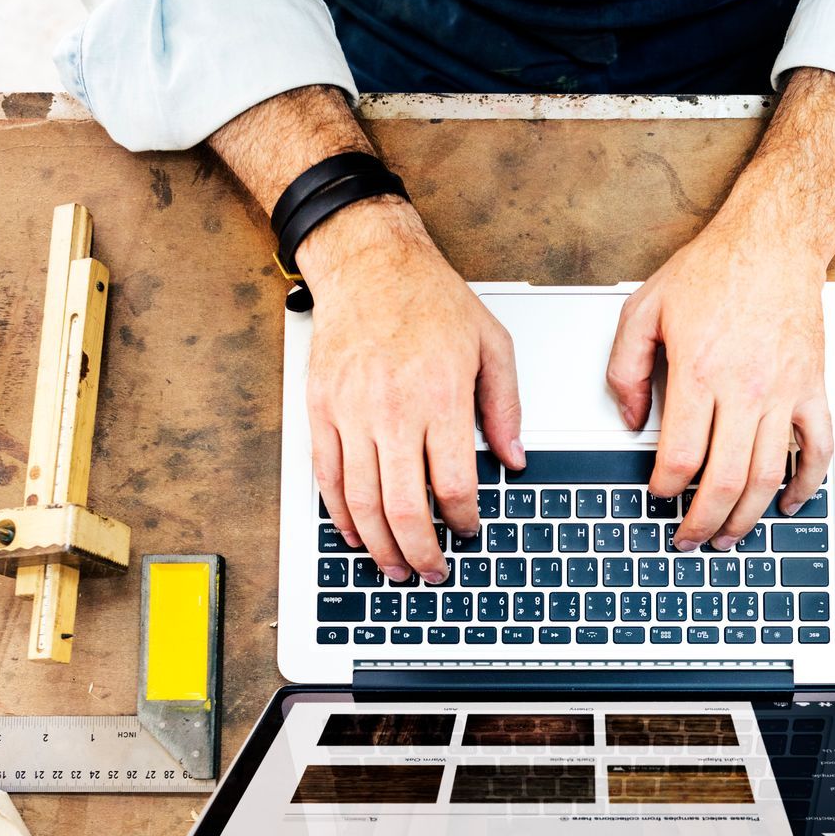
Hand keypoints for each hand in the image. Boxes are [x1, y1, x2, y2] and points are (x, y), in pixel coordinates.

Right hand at [298, 197, 524, 581]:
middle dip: (421, 551)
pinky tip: (354, 533)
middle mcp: (393, 410)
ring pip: (362, 502)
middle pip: (405, 507)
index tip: (467, 531)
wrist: (369, 264)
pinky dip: (340, 515)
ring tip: (394, 565)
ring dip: (380, 545)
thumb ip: (505, 407)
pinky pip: (327, 478)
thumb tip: (513, 460)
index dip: (463, 521)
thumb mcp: (490, 344)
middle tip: (432, 571)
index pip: (454, 484)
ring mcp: (351, 413)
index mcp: (440, 396)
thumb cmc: (429, 299)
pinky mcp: (321, 410)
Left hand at [606, 216, 833, 550]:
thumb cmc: (711, 270)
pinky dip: (807, 484)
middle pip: (726, 479)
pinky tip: (789, 505)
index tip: (657, 498)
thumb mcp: (643, 310)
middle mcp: (745, 387)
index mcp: (699, 372)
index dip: (665, 490)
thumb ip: (625, 371)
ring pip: (769, 474)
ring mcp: (785, 390)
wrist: (774, 237)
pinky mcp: (813, 387)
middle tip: (688, 540)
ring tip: (728, 538)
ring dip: (748, 517)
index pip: (680, 456)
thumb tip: (629, 422)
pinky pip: (818, 447)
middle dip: (703, 521)